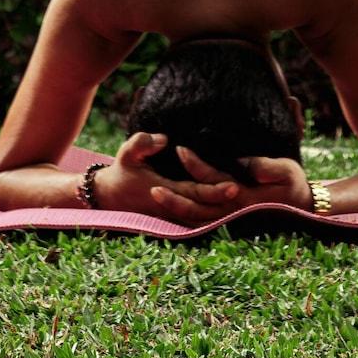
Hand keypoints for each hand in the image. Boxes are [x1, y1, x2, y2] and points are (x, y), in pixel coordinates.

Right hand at [90, 133, 241, 223]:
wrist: (110, 197)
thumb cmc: (121, 171)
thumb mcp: (126, 153)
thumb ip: (142, 144)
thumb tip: (164, 139)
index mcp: (164, 192)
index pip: (196, 193)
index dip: (215, 190)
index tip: (233, 183)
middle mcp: (173, 208)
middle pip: (206, 208)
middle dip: (226, 201)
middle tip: (247, 191)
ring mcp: (174, 215)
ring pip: (204, 217)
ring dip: (223, 209)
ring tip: (244, 199)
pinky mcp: (175, 215)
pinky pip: (198, 217)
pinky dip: (214, 214)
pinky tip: (229, 206)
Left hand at [156, 144, 314, 217]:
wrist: (303, 209)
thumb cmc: (294, 185)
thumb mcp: (287, 170)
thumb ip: (268, 167)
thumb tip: (249, 167)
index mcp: (245, 196)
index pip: (214, 180)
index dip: (197, 166)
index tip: (180, 149)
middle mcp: (234, 211)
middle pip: (199, 208)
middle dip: (176, 198)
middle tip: (153, 187)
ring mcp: (232, 220)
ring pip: (199, 219)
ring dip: (177, 210)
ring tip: (156, 196)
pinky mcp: (231, 221)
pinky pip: (205, 222)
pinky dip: (187, 218)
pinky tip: (171, 210)